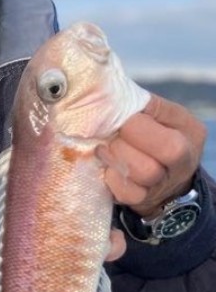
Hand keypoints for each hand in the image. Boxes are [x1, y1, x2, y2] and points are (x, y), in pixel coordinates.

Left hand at [98, 94, 206, 218]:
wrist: (157, 182)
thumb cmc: (147, 138)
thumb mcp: (153, 117)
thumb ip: (136, 104)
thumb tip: (104, 91)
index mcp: (188, 129)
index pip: (166, 117)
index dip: (135, 119)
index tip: (115, 117)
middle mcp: (185, 157)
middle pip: (170, 148)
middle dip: (131, 139)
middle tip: (110, 136)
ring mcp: (166, 181)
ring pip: (146, 171)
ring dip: (117, 157)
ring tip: (103, 149)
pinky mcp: (144, 199)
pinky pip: (128, 193)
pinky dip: (111, 179)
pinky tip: (106, 169)